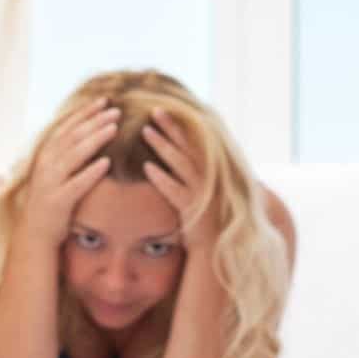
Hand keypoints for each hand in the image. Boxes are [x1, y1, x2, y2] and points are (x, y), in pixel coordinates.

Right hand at [23, 98, 120, 247]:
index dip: (85, 112)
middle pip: (73, 136)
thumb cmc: (50, 202)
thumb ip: (65, 154)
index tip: (104, 100)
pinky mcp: (58, 201)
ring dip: (95, 139)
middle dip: (94, 121)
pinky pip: (77, 184)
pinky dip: (91, 172)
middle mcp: (46, 164)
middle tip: (115, 110)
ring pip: (75, 155)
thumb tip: (83, 134)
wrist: (34, 234)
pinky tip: (106, 163)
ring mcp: (51, 182)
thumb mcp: (54, 173)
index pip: (67, 126)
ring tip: (114, 128)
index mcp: (46, 154)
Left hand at [141, 108, 218, 251]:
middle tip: (153, 109)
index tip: (163, 109)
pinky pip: (175, 190)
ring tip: (146, 131)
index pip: (195, 140)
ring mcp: (202, 193)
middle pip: (188, 145)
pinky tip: (147, 168)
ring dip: (163, 146)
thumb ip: (193, 170)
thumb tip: (178, 151)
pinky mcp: (194, 209)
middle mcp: (209, 178)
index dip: (179, 124)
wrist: (213, 248)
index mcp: (211, 171)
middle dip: (171, 126)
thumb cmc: (204, 218)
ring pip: (181, 163)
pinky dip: (162, 178)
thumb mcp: (203, 190)